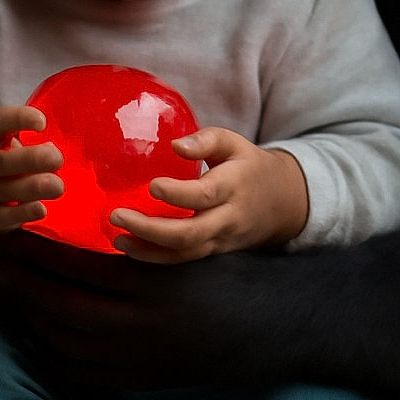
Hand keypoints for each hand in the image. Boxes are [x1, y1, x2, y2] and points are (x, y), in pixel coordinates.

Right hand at [0, 105, 63, 236]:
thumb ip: (22, 139)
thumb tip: (52, 148)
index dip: (20, 119)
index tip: (42, 122)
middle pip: (3, 162)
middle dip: (33, 159)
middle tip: (57, 159)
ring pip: (7, 190)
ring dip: (36, 188)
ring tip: (58, 186)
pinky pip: (5, 216)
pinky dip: (24, 214)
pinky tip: (41, 209)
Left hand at [0, 231, 300, 389]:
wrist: (258, 329)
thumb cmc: (221, 275)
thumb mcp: (185, 248)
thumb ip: (143, 240)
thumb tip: (93, 222)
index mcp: (151, 284)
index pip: (79, 266)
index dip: (40, 251)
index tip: (15, 234)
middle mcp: (138, 325)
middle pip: (62, 305)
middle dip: (23, 284)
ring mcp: (134, 358)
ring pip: (65, 340)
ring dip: (31, 314)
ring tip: (11, 290)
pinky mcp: (134, 378)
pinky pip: (79, 369)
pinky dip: (52, 349)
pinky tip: (40, 329)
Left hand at [109, 127, 308, 262]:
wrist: (281, 203)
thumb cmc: (249, 166)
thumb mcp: (235, 143)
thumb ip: (206, 139)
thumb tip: (175, 144)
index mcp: (234, 186)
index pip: (205, 195)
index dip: (177, 194)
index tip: (152, 185)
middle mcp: (228, 218)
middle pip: (190, 234)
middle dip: (150, 229)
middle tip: (118, 215)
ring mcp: (220, 240)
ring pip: (184, 254)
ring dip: (147, 250)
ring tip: (118, 236)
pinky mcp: (212, 251)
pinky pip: (183, 259)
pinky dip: (154, 257)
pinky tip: (129, 246)